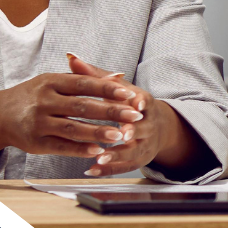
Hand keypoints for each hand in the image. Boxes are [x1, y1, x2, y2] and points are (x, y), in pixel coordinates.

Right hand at [0, 57, 143, 168]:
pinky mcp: (35, 142)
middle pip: (82, 106)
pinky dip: (80, 149)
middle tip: (135, 117)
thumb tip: (119, 76)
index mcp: (50, 82)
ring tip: (120, 136)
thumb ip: (86, 79)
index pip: (84, 84)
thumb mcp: (55, 81)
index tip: (130, 95)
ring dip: (98, 133)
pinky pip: (61, 147)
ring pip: (72, 128)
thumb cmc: (34, 95)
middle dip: (111, 112)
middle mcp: (43, 101)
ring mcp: (38, 122)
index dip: (107, 90)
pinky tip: (98, 150)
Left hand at [64, 55, 199, 176]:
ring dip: (117, 155)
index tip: (136, 107)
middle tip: (120, 135)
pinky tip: (92, 170)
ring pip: (133, 151)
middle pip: (142, 128)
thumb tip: (71, 57)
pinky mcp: (138, 159)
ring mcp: (144, 143)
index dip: (141, 105)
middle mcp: (148, 124)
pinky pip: (124, 167)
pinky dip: (108, 169)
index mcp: (143, 104)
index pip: (145, 103)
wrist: (156, 125)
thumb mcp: (116, 87)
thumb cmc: (129, 102)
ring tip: (99, 158)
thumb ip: (93, 74)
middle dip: (131, 132)